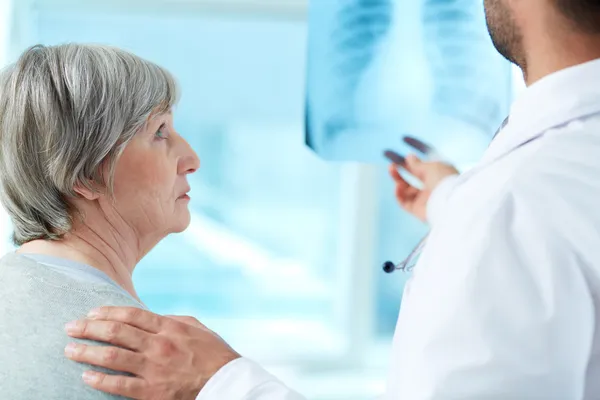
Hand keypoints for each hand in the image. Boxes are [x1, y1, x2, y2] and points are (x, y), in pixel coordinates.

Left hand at [64, 307, 240, 399]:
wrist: (227, 382)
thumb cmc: (214, 354)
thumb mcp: (197, 328)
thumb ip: (173, 320)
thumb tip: (153, 317)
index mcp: (169, 327)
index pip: (131, 315)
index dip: (107, 312)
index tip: (92, 313)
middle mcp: (158, 345)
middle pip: (116, 332)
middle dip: (89, 328)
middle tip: (71, 327)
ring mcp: (154, 368)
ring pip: (112, 356)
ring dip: (87, 352)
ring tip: (70, 349)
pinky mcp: (152, 391)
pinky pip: (120, 385)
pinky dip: (100, 380)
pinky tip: (86, 376)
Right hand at [386, 137, 458, 221]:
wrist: (451, 203)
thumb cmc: (444, 181)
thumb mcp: (430, 167)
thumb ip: (417, 163)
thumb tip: (409, 157)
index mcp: (440, 172)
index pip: (426, 158)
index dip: (415, 147)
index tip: (404, 139)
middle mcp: (432, 184)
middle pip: (413, 174)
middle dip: (400, 165)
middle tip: (388, 155)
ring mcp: (425, 198)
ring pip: (405, 188)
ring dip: (397, 177)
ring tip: (391, 168)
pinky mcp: (418, 210)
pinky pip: (404, 201)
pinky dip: (399, 193)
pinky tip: (398, 186)